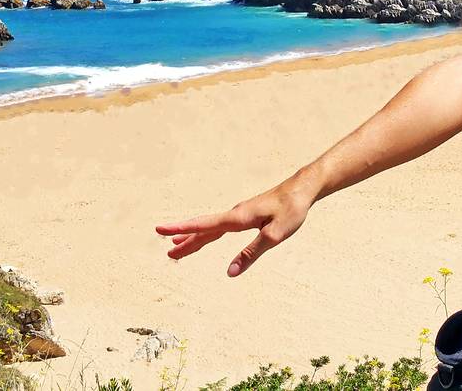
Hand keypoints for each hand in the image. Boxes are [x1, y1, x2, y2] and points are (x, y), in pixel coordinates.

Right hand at [155, 180, 314, 276]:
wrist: (302, 189)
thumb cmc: (291, 210)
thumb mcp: (275, 235)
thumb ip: (251, 253)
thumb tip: (231, 272)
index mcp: (237, 218)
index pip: (203, 226)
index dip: (181, 229)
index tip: (160, 229)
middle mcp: (234, 214)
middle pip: (203, 230)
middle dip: (184, 240)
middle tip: (167, 252)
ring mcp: (239, 214)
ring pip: (210, 228)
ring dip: (193, 238)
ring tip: (176, 247)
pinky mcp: (245, 215)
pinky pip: (220, 227)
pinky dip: (208, 234)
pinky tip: (205, 237)